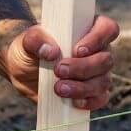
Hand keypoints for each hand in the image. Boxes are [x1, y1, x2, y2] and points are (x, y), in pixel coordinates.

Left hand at [1, 15, 120, 108]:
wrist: (23, 72)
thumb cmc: (29, 49)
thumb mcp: (26, 40)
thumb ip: (35, 39)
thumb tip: (51, 51)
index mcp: (88, 30)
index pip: (107, 29)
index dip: (98, 39)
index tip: (76, 50)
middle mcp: (98, 51)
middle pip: (105, 59)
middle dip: (83, 67)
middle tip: (59, 70)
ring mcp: (97, 73)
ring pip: (103, 81)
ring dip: (82, 87)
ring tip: (59, 88)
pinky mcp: (91, 92)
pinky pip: (100, 99)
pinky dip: (89, 101)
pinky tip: (74, 102)